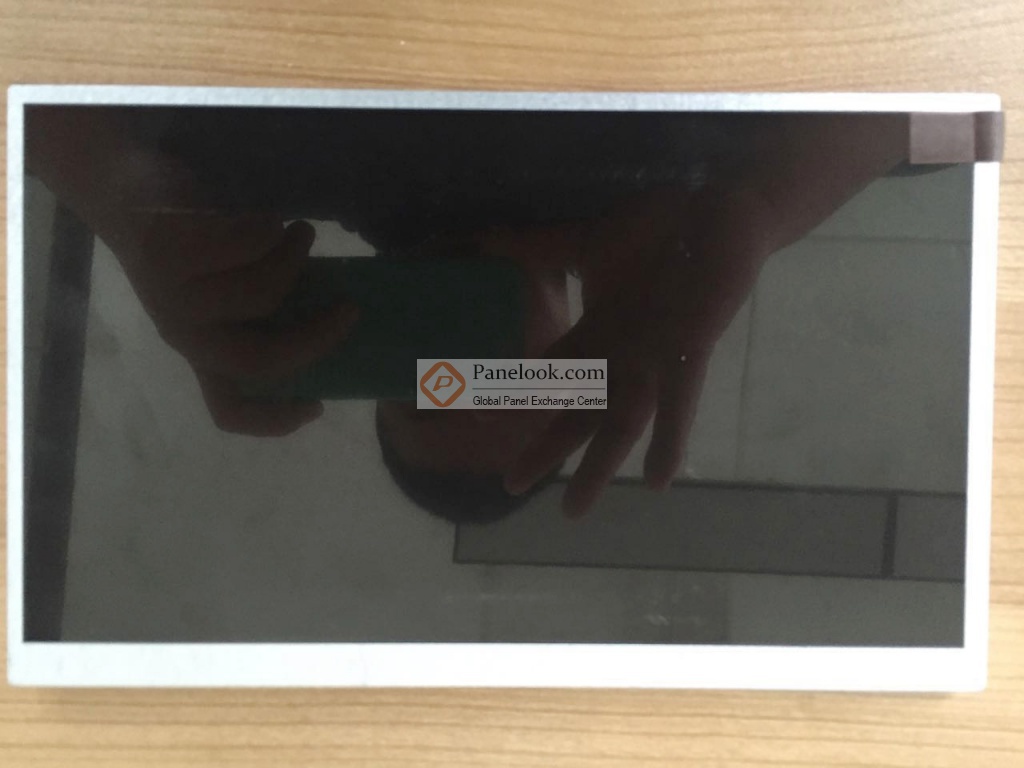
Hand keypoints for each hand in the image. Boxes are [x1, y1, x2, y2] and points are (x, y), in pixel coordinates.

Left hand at [117, 212, 358, 435]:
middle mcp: (183, 332)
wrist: (129, 193)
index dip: (274, 420)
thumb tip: (336, 321)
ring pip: (262, 293)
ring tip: (302, 234)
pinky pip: (248, 245)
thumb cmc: (194, 245)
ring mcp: (173, 294)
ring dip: (296, 258)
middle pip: (260, 360)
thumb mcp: (222, 292)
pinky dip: (272, 227)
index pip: (228, 409)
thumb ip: (262, 315)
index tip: (317, 405)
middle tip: (349, 308)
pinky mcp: (171, 251)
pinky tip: (269, 217)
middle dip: (317, 337)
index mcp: (198, 349)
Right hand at [502, 184, 769, 515]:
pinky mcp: (687, 350)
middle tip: (512, 485)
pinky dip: (669, 440)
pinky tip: (656, 481)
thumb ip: (540, 248)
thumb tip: (485, 239)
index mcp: (598, 334)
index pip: (546, 374)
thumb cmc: (658, 228)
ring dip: (596, 467)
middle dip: (545, 450)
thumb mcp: (587, 242)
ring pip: (619, 424)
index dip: (514, 396)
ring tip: (571, 510)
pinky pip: (677, 401)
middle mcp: (622, 357)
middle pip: (576, 413)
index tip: (478, 418)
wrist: (717, 206)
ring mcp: (653, 359)